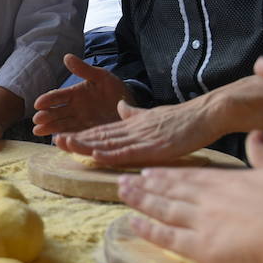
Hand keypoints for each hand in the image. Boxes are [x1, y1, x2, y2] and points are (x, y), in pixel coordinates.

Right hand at [31, 54, 129, 135]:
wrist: (130, 104)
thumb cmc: (115, 89)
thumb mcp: (101, 77)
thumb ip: (84, 69)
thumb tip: (66, 56)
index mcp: (74, 94)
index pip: (57, 96)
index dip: (47, 100)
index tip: (38, 103)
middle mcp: (74, 110)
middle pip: (56, 113)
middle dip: (46, 117)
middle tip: (37, 120)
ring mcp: (80, 122)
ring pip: (62, 126)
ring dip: (50, 129)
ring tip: (38, 131)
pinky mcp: (89, 134)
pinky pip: (76, 136)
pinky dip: (67, 138)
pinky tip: (58, 141)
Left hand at [55, 100, 216, 166]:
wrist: (207, 113)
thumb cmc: (183, 118)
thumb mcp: (153, 114)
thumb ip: (135, 113)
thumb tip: (120, 107)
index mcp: (133, 124)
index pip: (104, 130)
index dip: (83, 134)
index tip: (64, 137)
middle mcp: (134, 130)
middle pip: (101, 136)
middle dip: (78, 139)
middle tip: (55, 141)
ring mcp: (144, 138)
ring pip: (110, 142)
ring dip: (87, 145)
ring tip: (67, 145)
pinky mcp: (155, 146)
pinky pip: (129, 152)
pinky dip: (111, 154)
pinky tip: (96, 155)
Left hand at [118, 131, 262, 262]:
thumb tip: (256, 135)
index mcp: (229, 180)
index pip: (191, 176)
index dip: (168, 174)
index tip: (150, 171)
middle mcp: (209, 199)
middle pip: (171, 190)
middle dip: (146, 185)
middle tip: (124, 180)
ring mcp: (202, 223)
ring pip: (163, 209)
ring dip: (140, 201)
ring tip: (122, 194)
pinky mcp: (202, 249)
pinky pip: (167, 238)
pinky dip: (147, 230)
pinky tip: (132, 223)